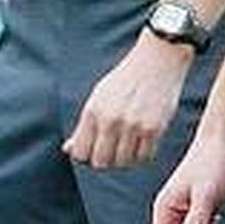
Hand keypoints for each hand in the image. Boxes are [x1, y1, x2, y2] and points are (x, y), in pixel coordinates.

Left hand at [63, 32, 190, 167]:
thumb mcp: (99, 97)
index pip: (81, 153)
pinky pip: (144, 158)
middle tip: (113, 147)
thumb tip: (68, 149)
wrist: (157, 61)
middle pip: (101, 162)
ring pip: (123, 162)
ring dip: (125, 156)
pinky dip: (142, 153)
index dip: (86, 155)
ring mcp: (133, 126)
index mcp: (93, 110)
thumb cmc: (125, 80)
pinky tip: (142, 139)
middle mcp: (111, 120)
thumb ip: (84, 126)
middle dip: (106, 159)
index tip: (94, 149)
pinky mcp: (154, 129)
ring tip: (129, 140)